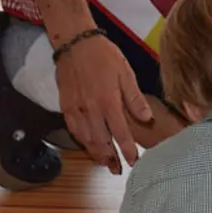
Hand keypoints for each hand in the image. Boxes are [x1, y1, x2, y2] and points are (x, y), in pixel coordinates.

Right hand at [55, 34, 152, 173]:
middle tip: (117, 170)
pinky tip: (88, 146)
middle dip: (110, 158)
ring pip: (85, 139)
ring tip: (104, 164)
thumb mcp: (126, 74)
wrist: (74, 42)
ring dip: (95, 154)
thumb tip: (146, 119)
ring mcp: (76, 109)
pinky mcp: (65, 105)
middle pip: (101, 142)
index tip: (134, 162)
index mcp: (108, 102)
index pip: (120, 133)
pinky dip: (81, 141)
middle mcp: (91, 109)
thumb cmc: (103, 56)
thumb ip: (135, 99)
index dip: (127, 150)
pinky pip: (73, 130)